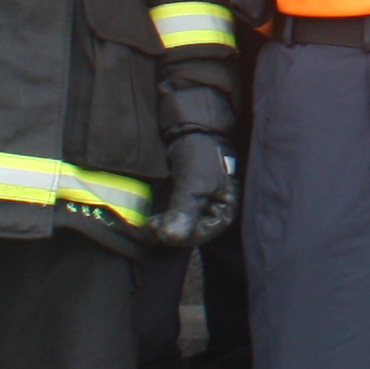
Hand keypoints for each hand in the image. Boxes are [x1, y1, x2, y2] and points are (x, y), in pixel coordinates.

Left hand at [147, 132, 237, 247]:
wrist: (187, 131)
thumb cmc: (200, 156)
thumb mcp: (194, 184)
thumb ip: (184, 212)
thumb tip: (169, 237)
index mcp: (224, 211)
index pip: (202, 234)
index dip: (180, 236)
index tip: (157, 229)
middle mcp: (209, 215)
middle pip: (188, 234)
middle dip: (169, 231)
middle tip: (149, 225)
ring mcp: (193, 209)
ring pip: (177, 227)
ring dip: (161, 227)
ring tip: (146, 223)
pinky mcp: (178, 203)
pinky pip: (169, 217)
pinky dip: (158, 219)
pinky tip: (146, 217)